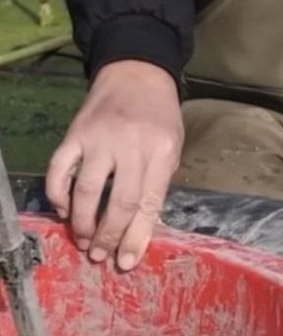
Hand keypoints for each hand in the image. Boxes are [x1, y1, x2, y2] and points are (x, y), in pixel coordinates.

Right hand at [45, 60, 182, 271]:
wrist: (137, 72)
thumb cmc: (159, 116)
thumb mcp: (172, 146)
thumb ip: (157, 183)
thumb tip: (138, 232)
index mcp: (162, 148)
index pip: (149, 202)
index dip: (137, 237)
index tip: (127, 263)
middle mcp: (131, 143)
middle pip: (119, 201)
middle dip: (108, 236)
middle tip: (100, 255)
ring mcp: (100, 137)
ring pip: (86, 191)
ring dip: (82, 223)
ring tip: (83, 240)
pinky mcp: (75, 133)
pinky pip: (59, 170)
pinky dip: (57, 195)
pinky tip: (64, 209)